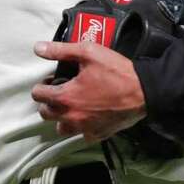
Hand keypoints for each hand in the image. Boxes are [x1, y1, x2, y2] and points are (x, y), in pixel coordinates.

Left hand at [30, 41, 145, 141]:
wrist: (145, 91)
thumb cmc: (117, 72)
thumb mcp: (88, 53)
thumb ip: (61, 50)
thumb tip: (38, 48)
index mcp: (65, 97)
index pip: (38, 95)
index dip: (41, 86)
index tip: (49, 82)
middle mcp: (71, 116)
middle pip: (46, 114)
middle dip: (48, 102)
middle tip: (58, 92)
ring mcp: (85, 128)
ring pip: (61, 128)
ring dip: (61, 118)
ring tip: (70, 106)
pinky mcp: (99, 134)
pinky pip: (82, 135)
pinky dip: (81, 127)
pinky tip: (87, 115)